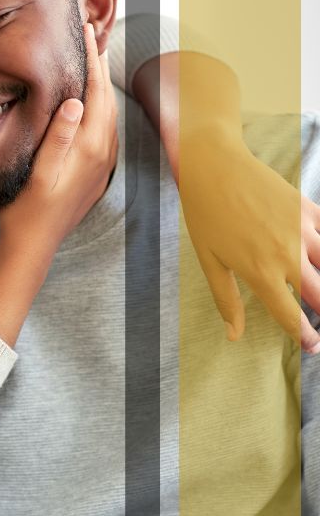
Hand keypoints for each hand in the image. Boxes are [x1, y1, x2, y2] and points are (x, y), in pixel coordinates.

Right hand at [0, 23, 117, 252]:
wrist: (35, 245)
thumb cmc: (28, 210)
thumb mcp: (38, 173)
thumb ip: (59, 138)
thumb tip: (76, 101)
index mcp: (90, 149)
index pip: (96, 92)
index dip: (92, 60)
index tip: (86, 31)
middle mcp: (103, 153)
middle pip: (106, 98)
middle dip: (100, 66)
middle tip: (90, 35)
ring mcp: (102, 164)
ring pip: (108, 113)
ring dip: (101, 85)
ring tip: (91, 61)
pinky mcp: (97, 172)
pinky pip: (105, 129)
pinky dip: (100, 107)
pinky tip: (89, 103)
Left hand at [181, 126, 319, 352]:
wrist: (215, 167)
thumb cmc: (206, 215)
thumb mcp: (209, 260)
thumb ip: (226, 299)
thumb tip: (234, 335)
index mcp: (260, 272)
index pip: (290, 314)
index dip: (304, 336)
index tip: (313, 347)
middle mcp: (287, 256)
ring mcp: (302, 231)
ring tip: (319, 290)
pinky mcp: (309, 210)